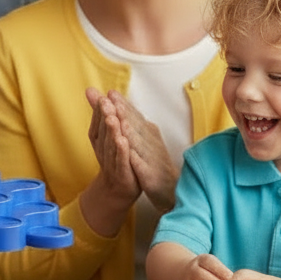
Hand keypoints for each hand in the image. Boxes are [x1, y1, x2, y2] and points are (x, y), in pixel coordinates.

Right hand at [79, 88, 140, 236]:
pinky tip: (123, 141)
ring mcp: (112, 162)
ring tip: (113, 118)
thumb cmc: (114, 156)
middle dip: (104, 116)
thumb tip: (90, 89)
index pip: (99, 121)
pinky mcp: (122, 173)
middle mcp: (103, 149)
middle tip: (105, 103)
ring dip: (112, 131)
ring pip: (111, 144)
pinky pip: (121, 161)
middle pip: (104, 131)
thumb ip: (99, 112)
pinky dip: (121, 151)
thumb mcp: (105, 133)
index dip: (101, 110)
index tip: (104, 97)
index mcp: (99, 138)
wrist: (118, 188)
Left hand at [106, 90, 178, 213]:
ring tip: (119, 120)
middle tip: (112, 100)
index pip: (134, 116)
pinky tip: (128, 152)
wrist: (168, 187)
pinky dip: (135, 157)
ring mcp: (151, 157)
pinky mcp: (150, 175)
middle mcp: (151, 141)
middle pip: (136, 125)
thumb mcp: (139, 137)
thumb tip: (112, 98)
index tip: (111, 92)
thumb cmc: (152, 159)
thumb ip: (127, 118)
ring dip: (129, 131)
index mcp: (148, 132)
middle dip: (124, 112)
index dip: (123, 104)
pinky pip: (142, 165)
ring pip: (139, 143)